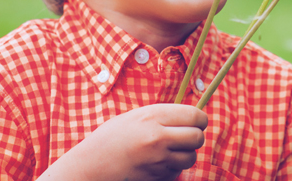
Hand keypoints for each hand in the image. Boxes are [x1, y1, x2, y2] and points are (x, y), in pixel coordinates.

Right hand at [38, 104, 207, 180]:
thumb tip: (191, 117)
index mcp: (153, 117)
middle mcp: (158, 138)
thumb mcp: (136, 117)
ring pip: (190, 157)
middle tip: (186, 136)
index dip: (200, 119)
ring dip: (185, 154)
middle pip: (197, 137)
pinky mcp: (157, 178)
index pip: (195, 116)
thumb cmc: (111, 138)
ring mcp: (158, 161)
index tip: (197, 121)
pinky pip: (177, 172)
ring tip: (170, 150)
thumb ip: (163, 116)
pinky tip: (158, 163)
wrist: (91, 166)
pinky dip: (173, 168)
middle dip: (196, 136)